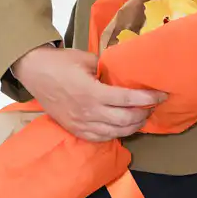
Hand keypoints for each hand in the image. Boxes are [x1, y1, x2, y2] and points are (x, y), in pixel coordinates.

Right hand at [11, 44, 165, 142]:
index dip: (148, 98)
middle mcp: (88, 112)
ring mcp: (81, 123)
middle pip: (126, 120)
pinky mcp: (75, 129)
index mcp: (92, 92)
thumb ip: (108, 69)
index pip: (128, 99)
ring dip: (133, 127)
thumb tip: (126, 74)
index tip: (161, 95)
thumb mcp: (88, 59)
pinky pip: (101, 138)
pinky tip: (124, 127)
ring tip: (141, 117)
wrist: (34, 72)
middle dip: (144, 114)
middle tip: (152, 106)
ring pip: (115, 133)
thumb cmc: (61, 62)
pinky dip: (116, 134)